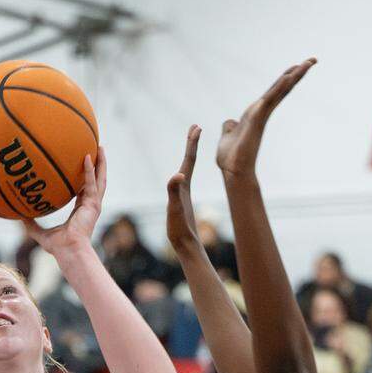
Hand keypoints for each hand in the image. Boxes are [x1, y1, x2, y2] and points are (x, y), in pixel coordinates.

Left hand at [22, 147, 105, 258]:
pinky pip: (91, 183)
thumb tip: (17, 217)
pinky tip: (87, 156)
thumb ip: (30, 224)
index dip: (84, 178)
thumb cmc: (58, 247)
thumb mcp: (40, 233)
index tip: (82, 165)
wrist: (69, 251)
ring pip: (100, 179)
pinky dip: (90, 170)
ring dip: (101, 163)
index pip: (84, 190)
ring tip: (100, 146)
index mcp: (81, 210)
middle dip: (97, 165)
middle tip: (95, 149)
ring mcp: (93, 205)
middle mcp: (89, 206)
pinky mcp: (93, 205)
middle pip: (96, 180)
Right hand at [166, 125, 202, 254]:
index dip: (192, 143)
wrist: (186, 245)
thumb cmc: (180, 228)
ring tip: (190, 145)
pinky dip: (183, 172)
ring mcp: (184, 194)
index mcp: (184, 185)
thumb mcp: (175, 208)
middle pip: (189, 161)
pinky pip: (182, 181)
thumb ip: (174, 191)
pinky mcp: (181, 202)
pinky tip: (182, 174)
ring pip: (186, 170)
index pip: (188, 160)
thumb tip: (178, 175)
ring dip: (188, 156)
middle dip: (191, 144)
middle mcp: (185, 187)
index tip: (196, 126)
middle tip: (195, 128)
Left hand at [216, 59, 315, 179]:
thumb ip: (230, 127)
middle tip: (313, 60)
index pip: (273, 92)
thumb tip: (229, 123)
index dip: (285, 79)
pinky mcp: (257, 119)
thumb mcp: (228, 136)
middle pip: (283, 88)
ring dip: (294, 76)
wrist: (232, 170)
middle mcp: (262, 112)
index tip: (297, 67)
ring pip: (280, 91)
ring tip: (308, 63)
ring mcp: (261, 115)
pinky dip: (278, 88)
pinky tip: (287, 77)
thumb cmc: (230, 158)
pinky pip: (269, 100)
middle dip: (298, 74)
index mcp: (256, 113)